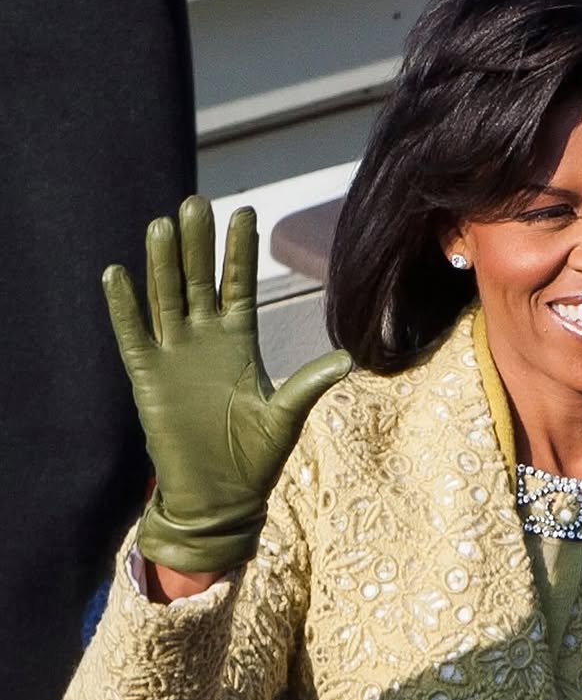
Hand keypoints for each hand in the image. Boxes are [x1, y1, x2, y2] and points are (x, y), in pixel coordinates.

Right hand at [102, 195, 351, 572]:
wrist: (221, 496)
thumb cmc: (256, 458)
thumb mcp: (286, 416)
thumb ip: (308, 384)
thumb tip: (347, 360)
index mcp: (240, 342)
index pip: (238, 285)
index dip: (239, 252)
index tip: (243, 212)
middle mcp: (205, 340)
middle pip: (199, 281)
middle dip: (198, 245)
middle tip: (197, 203)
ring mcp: (175, 356)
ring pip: (166, 299)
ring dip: (163, 265)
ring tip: (163, 226)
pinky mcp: (149, 378)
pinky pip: (134, 337)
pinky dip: (125, 308)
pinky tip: (117, 275)